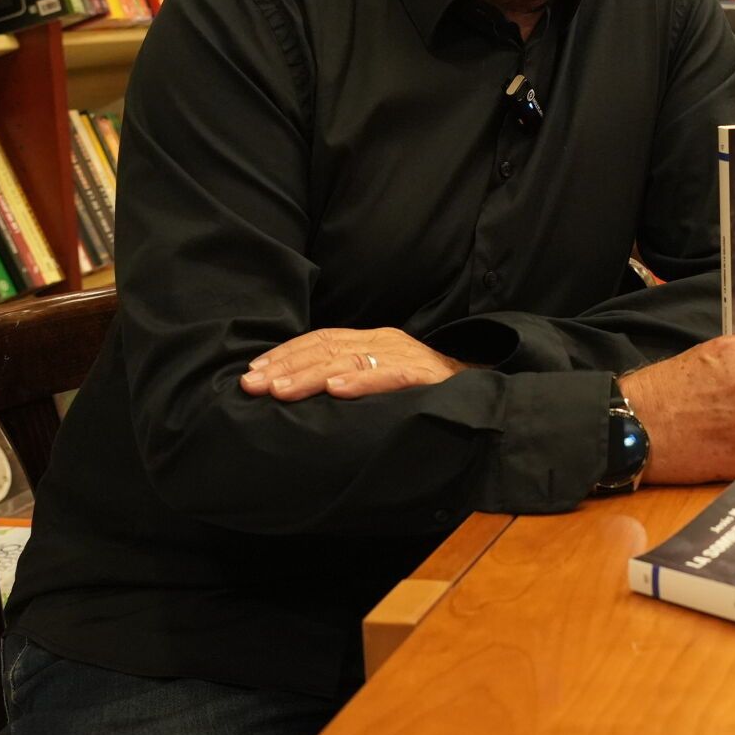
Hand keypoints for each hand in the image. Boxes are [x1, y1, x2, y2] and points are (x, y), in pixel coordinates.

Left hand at [241, 328, 471, 400]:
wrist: (482, 388)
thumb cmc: (424, 390)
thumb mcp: (381, 378)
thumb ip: (349, 378)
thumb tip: (298, 394)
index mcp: (371, 340)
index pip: (319, 339)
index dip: (284, 355)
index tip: (252, 373)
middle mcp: (384, 342)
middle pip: (326, 347)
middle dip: (285, 367)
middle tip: (253, 385)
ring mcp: (405, 356)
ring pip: (350, 360)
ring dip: (311, 376)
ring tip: (282, 392)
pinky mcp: (425, 376)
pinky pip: (390, 375)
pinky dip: (362, 381)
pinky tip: (337, 390)